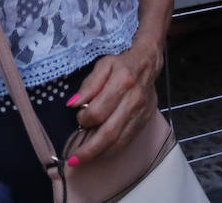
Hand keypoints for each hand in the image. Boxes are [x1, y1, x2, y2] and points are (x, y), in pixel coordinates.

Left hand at [65, 41, 162, 162]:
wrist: (148, 62)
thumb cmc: (122, 63)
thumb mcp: (103, 65)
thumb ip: (88, 85)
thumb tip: (72, 103)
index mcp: (122, 81)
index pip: (99, 110)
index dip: (84, 118)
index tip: (78, 117)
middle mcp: (134, 99)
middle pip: (110, 131)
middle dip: (90, 149)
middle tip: (73, 159)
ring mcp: (141, 112)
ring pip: (120, 140)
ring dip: (100, 153)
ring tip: (83, 160)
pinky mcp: (145, 120)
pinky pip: (128, 140)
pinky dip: (113, 150)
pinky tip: (101, 153)